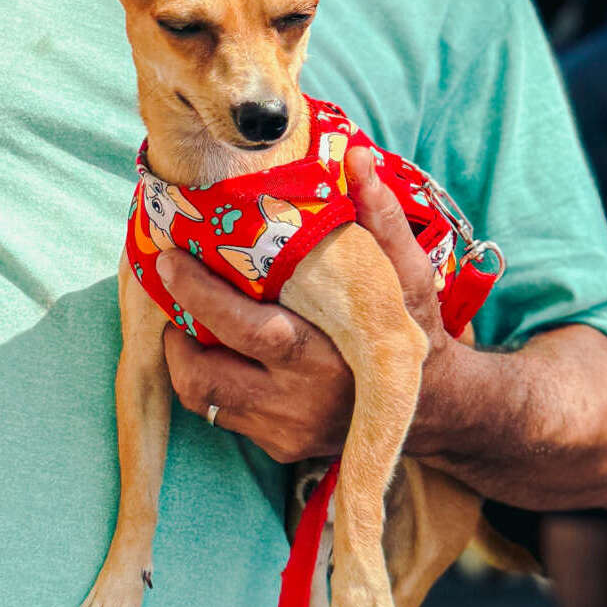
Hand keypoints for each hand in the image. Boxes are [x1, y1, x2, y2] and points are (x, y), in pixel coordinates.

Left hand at [158, 145, 453, 461]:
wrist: (435, 409)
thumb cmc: (414, 328)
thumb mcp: (409, 275)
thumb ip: (380, 218)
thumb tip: (357, 159)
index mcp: (329, 357)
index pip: (248, 329)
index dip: (201, 296)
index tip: (170, 261)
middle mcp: (301, 403)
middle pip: (208, 376)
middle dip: (176, 334)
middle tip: (171, 289)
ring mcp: (287, 431)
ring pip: (204, 399)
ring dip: (185, 359)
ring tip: (189, 322)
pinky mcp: (280, 448)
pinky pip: (222, 414)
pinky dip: (210, 381)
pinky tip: (220, 350)